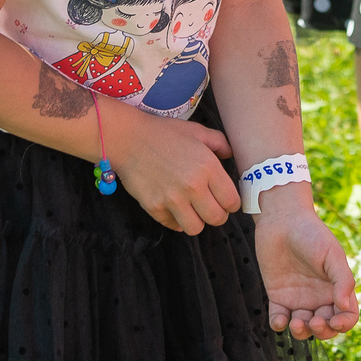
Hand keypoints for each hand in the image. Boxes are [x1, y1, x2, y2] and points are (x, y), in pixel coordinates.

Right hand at [110, 111, 240, 234]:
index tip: (225, 200)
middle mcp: (193, 186)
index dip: (231, 202)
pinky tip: (175, 208)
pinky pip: (173, 226)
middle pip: (217, 219)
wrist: (128, 139)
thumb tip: (231, 156)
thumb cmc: (164, 133)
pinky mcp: (154, 207)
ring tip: (193, 210)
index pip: (232, 201)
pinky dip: (176, 220)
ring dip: (197, 221)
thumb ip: (220, 143)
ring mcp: (172, 199)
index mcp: (208, 167)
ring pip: (196, 228)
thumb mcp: (197, 131)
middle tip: (211, 206)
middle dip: (217, 214)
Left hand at [253, 204, 358, 339]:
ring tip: (296, 322)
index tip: (335, 321)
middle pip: (325, 327)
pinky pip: (279, 319)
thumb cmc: (312, 234)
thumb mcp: (332, 255)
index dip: (344, 324)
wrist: (282, 220)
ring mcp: (298, 299)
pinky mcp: (278, 297)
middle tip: (314, 322)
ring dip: (301, 332)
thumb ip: (342, 280)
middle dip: (322, 331)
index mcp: (336, 288)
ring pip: (303, 327)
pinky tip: (280, 320)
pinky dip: (279, 325)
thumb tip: (344, 307)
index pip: (346, 316)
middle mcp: (319, 298)